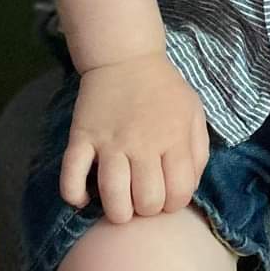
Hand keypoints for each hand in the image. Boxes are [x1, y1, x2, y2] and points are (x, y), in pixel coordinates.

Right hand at [61, 52, 210, 223]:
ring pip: (112, 195)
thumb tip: (187, 188)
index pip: (178, 193)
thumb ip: (198, 153)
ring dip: (118, 212)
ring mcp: (109, 141)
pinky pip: (71, 175)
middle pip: (147, 201)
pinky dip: (74, 195)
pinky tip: (84, 198)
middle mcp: (142, 144)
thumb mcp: (194, 114)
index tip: (167, 196)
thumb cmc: (164, 91)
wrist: (126, 58)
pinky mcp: (82, 137)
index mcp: (174, 139)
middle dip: (147, 210)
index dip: (174, 205)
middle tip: (143, 199)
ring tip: (120, 207)